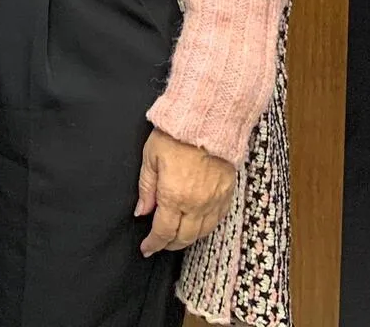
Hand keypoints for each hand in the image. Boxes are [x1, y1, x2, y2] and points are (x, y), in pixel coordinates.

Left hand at [136, 128, 236, 256]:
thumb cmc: (175, 135)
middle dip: (169, 245)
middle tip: (159, 244)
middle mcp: (196, 204)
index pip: (163, 231)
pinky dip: (205, 228)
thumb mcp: (150, 157)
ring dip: (187, 239)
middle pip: (184, 237)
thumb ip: (146, 188)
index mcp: (173, 196)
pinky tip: (197, 226)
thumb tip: (142, 211)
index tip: (146, 249)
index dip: (153, 244)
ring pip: (202, 232)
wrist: (208, 120)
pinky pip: (217, 220)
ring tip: (176, 237)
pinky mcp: (227, 194)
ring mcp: (214, 201)